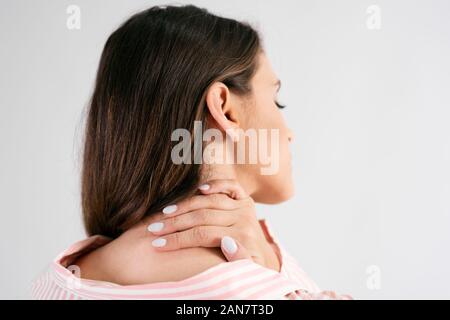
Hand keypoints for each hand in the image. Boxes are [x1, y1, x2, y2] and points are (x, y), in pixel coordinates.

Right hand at [146, 179, 280, 271]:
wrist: (263, 259)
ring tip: (163, 214)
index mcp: (243, 237)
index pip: (202, 235)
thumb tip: (227, 241)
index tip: (156, 245)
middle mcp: (244, 218)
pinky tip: (200, 188)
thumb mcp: (245, 271)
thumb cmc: (247, 269)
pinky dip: (216, 184)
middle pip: (202, 216)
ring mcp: (244, 206)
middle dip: (175, 224)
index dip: (178, 240)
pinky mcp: (244, 198)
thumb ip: (239, 259)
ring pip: (208, 200)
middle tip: (153, 229)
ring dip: (184, 206)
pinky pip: (230, 186)